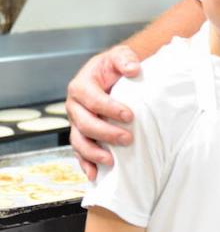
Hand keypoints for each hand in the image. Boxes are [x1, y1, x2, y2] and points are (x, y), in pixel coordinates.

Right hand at [66, 46, 139, 178]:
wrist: (112, 75)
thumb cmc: (115, 67)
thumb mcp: (120, 56)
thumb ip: (125, 59)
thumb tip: (133, 69)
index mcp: (81, 86)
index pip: (92, 99)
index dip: (109, 108)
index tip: (129, 115)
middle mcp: (74, 106)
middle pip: (85, 123)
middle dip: (106, 133)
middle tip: (128, 138)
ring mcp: (76, 122)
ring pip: (78, 141)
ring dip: (93, 153)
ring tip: (111, 160)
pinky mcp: (81, 135)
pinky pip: (79, 152)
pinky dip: (85, 164)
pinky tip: (94, 174)